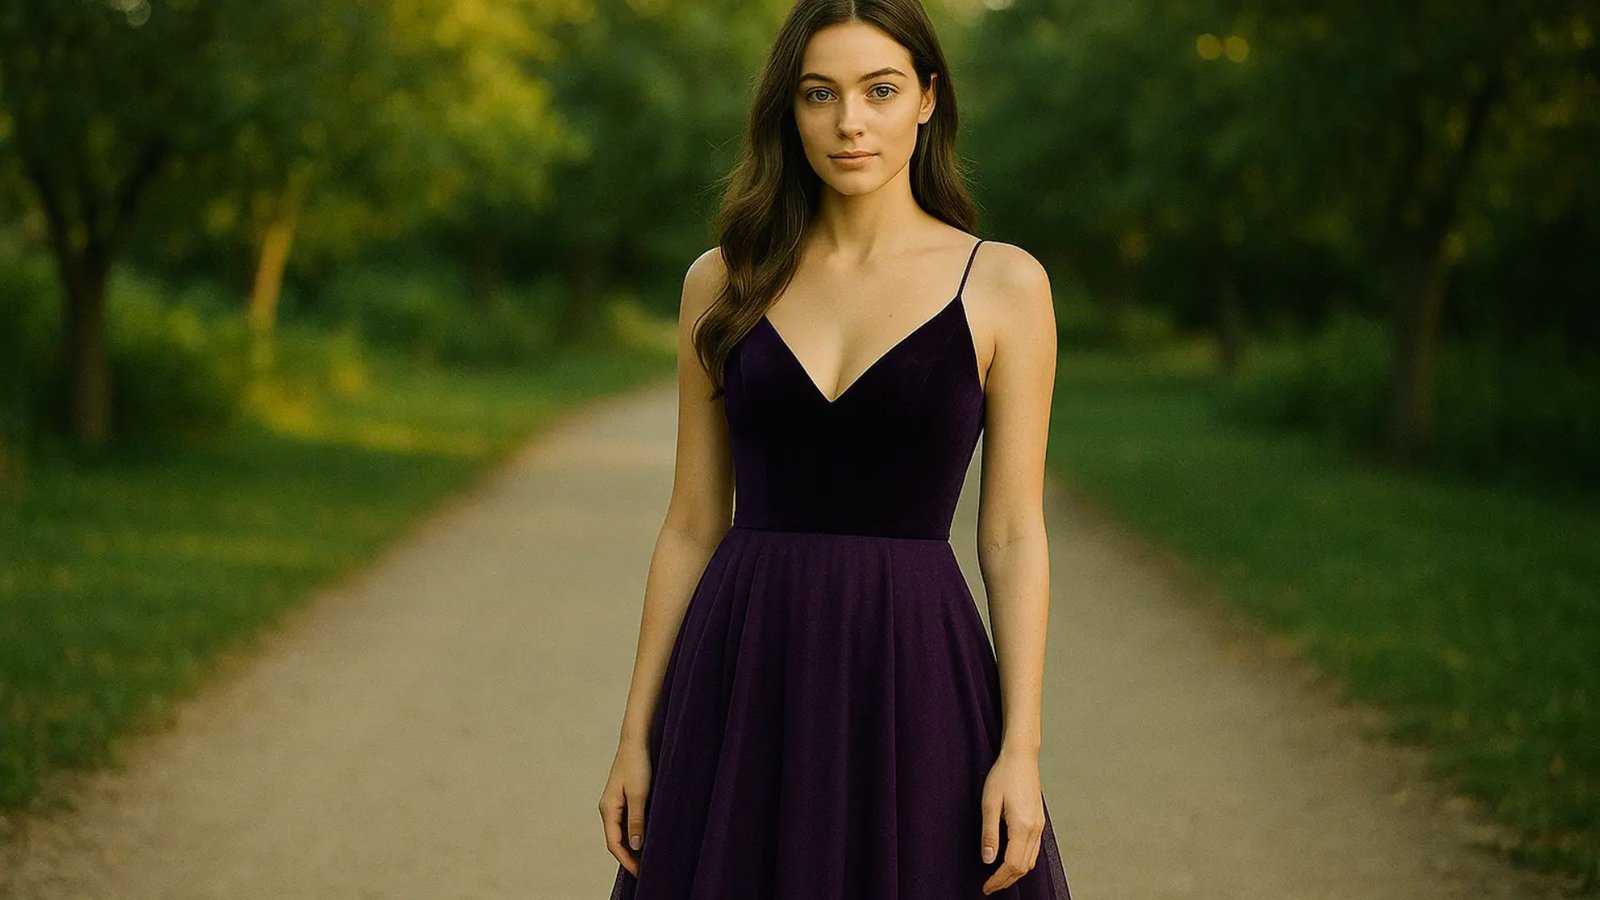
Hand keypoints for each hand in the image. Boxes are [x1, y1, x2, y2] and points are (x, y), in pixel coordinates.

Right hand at [598, 740, 652, 876]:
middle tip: (645, 869)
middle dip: (629, 856)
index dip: (626, 860)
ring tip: (648, 857)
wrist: (637, 740)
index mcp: (608, 809)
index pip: (614, 843)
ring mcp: (616, 803)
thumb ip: (636, 820)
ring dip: (633, 845)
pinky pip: (627, 821)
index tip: (640, 873)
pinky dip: (636, 832)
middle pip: (616, 840)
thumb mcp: (639, 794)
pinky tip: (647, 837)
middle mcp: (608, 808)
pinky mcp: (624, 797)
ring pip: (622, 831)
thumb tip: (635, 845)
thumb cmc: (637, 764)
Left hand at [979, 746, 1044, 894]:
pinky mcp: (1039, 821)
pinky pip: (1034, 850)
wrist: (1021, 757)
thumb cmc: (1003, 776)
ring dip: (1015, 873)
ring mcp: (1040, 826)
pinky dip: (1023, 861)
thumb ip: (989, 834)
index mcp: (1022, 827)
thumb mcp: (989, 804)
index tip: (986, 887)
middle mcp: (1035, 829)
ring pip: (1031, 860)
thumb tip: (988, 860)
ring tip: (998, 877)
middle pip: (1024, 867)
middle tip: (989, 886)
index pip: (1012, 865)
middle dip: (1007, 880)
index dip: (999, 879)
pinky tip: (1011, 860)